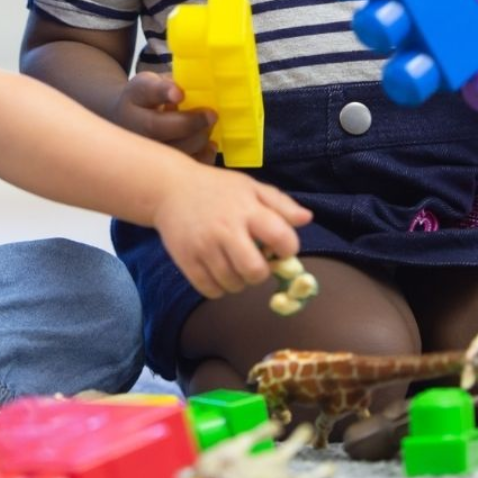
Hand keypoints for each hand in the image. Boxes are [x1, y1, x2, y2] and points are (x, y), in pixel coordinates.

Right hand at [112, 72, 216, 161]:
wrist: (130, 119)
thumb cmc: (151, 99)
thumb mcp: (157, 82)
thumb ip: (174, 83)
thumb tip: (204, 88)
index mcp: (135, 95)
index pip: (147, 91)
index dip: (164, 92)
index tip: (180, 93)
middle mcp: (132, 124)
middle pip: (156, 127)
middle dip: (188, 123)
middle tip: (212, 115)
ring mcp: (142, 149)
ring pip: (170, 150)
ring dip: (198, 139)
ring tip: (208, 128)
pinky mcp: (156, 165)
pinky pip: (181, 164)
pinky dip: (202, 156)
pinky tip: (210, 145)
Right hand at [151, 167, 310, 298]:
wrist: (169, 188)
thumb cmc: (217, 188)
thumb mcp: (250, 187)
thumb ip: (280, 204)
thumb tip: (307, 219)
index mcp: (246, 209)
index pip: (280, 237)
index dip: (288, 248)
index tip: (281, 247)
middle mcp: (225, 229)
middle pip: (255, 271)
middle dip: (261, 272)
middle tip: (254, 262)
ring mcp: (204, 247)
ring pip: (233, 285)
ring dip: (239, 280)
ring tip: (233, 263)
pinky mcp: (186, 260)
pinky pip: (211, 290)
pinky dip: (219, 287)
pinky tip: (218, 271)